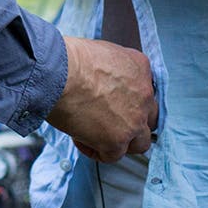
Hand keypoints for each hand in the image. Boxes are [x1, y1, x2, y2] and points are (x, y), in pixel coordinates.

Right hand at [46, 37, 155, 161]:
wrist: (59, 73)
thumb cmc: (70, 59)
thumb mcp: (103, 51)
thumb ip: (113, 69)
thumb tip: (103, 83)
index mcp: (140, 68)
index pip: (145, 91)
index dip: (129, 100)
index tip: (114, 103)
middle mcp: (144, 95)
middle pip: (149, 119)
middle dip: (132, 122)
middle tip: (111, 121)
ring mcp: (133, 121)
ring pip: (140, 143)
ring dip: (122, 141)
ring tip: (99, 135)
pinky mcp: (116, 141)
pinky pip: (112, 155)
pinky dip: (96, 150)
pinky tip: (80, 138)